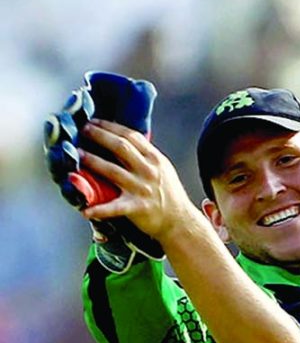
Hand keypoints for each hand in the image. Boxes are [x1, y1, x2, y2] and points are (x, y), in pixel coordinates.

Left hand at [78, 119, 199, 244]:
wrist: (180, 221)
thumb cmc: (168, 194)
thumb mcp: (162, 168)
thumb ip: (145, 155)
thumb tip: (124, 140)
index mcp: (155, 159)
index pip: (131, 136)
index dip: (110, 126)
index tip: (94, 121)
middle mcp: (148, 171)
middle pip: (121, 147)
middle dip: (99, 136)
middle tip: (83, 130)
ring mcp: (142, 189)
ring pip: (112, 171)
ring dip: (92, 161)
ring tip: (76, 154)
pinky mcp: (137, 208)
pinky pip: (115, 207)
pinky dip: (100, 210)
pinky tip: (85, 210)